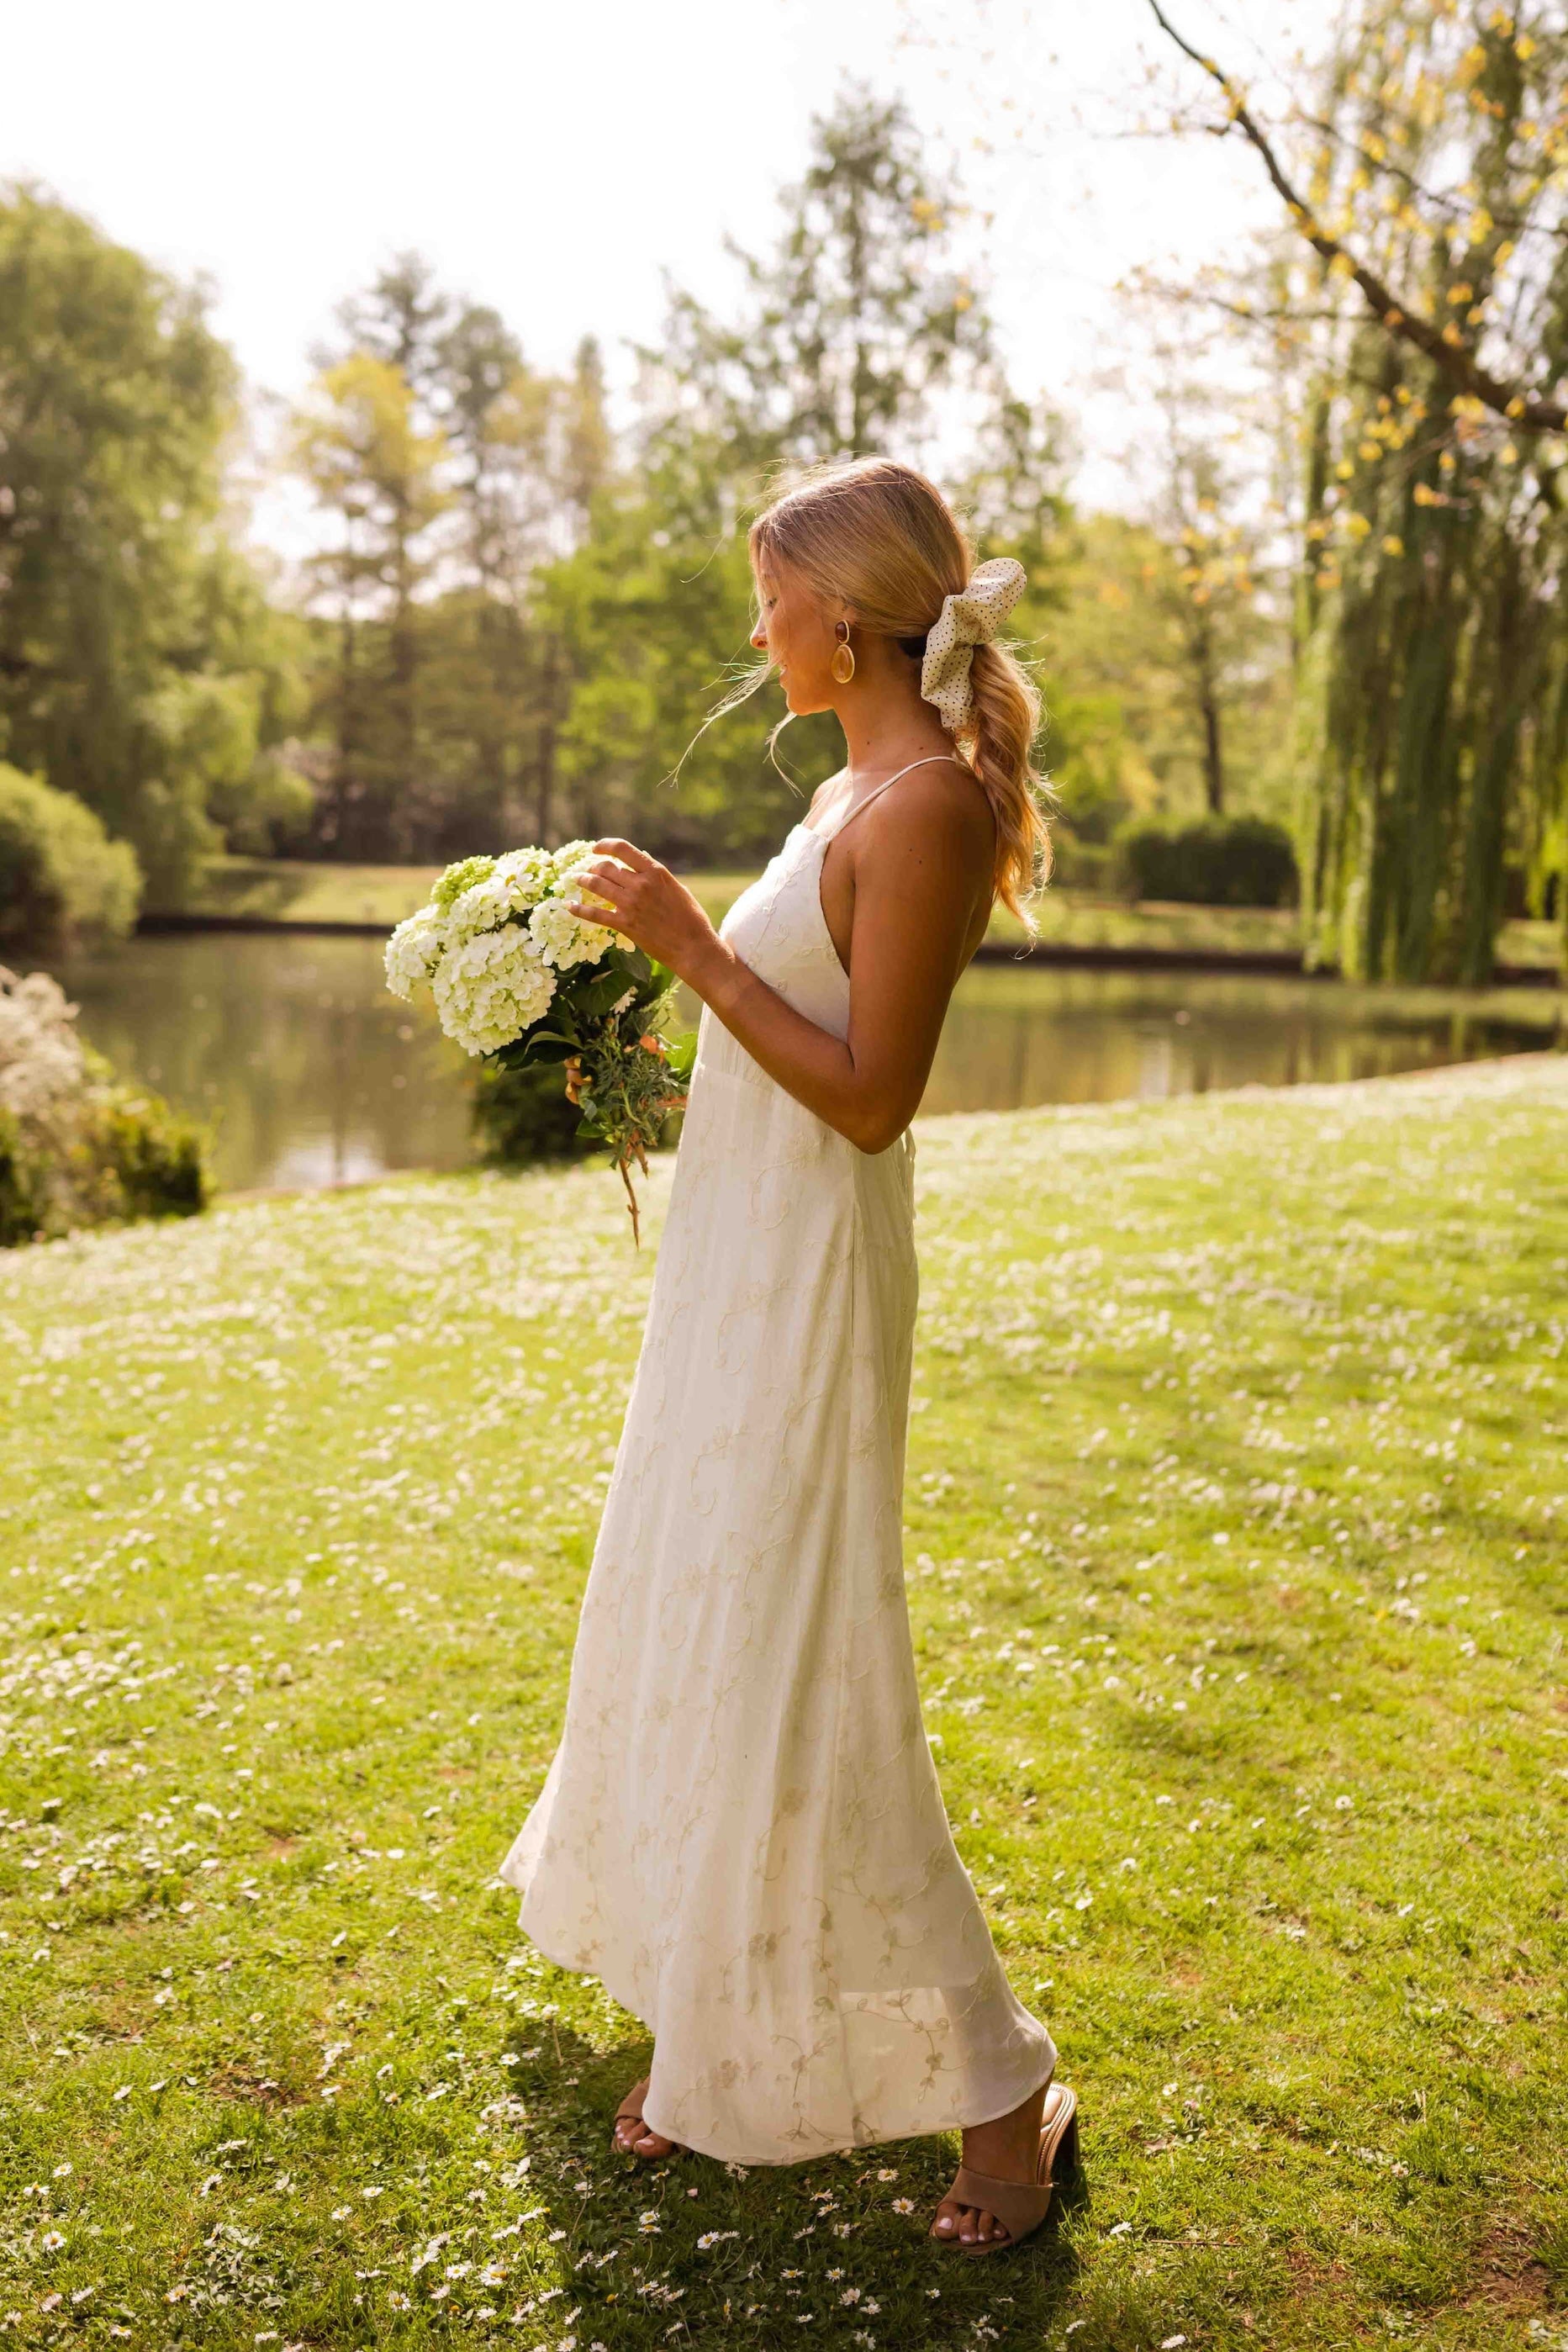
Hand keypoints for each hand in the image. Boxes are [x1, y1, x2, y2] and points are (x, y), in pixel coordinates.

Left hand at [565, 838, 718, 976]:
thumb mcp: (676, 888)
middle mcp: (640, 884)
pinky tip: (569, 906)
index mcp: (654, 872)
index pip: (622, 849)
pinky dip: (579, 910)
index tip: (596, 848)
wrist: (693, 947)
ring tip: (578, 880)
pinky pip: (594, 914)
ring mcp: (630, 904)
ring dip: (584, 881)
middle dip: (594, 867)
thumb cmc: (690, 918)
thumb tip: (641, 859)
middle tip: (590, 870)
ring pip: (597, 885)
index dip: (605, 845)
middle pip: (606, 867)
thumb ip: (656, 874)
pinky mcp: (624, 924)